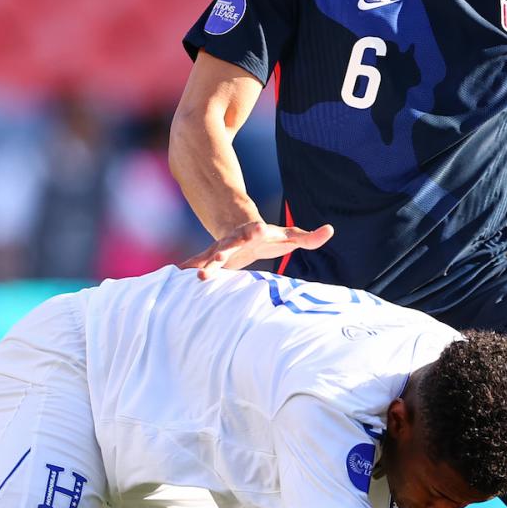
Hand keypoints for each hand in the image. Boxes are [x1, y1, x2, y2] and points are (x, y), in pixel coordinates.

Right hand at [179, 220, 332, 278]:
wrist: (242, 231)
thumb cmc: (269, 237)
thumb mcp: (289, 237)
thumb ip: (309, 237)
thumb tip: (330, 231)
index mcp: (254, 233)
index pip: (257, 230)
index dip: (258, 230)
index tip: (259, 229)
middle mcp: (235, 239)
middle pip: (228, 245)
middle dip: (222, 252)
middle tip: (216, 262)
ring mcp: (222, 248)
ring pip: (211, 257)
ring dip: (204, 267)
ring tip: (196, 277)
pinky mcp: (213, 259)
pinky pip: (199, 264)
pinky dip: (189, 270)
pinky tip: (177, 278)